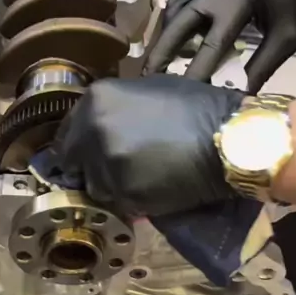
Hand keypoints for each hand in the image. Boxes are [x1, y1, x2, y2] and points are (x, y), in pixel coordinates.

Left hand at [54, 75, 243, 216]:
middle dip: (90, 168)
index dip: (79, 148)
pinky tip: (151, 190)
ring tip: (141, 179)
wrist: (229, 139)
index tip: (89, 157)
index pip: (66, 134)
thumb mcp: (149, 90)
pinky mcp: (124, 192)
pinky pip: (116, 204)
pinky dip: (129, 202)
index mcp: (96, 99)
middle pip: (74, 163)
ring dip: (111, 188)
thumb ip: (116, 107)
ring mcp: (106, 163)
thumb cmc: (196, 108)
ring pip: (94, 187)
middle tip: (117, 171)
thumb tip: (99, 124)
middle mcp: (93, 130)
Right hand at [143, 0, 295, 92]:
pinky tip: (168, 44)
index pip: (211, 44)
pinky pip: (176, 4)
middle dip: (160, 53)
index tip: (184, 95)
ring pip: (172, 14)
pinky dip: (168, 25)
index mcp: (238, 1)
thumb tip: (240, 97)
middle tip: (147, 78)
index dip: (197, 72)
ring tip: (156, 66)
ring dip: (162, 40)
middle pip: (177, 25)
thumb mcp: (288, 35)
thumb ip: (263, 65)